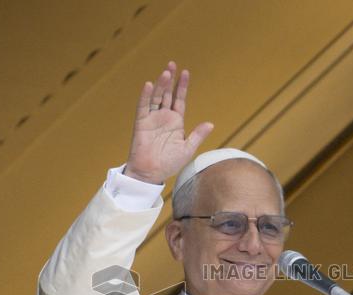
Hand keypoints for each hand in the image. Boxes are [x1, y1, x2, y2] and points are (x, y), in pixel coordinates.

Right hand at [124, 62, 213, 183]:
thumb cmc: (169, 164)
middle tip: (172, 64)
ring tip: (166, 72)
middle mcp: (164, 117)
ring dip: (161, 85)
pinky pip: (143, 106)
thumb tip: (211, 124)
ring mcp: (152, 119)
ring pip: (157, 97)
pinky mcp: (141, 123)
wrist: (151, 173)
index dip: (182, 86)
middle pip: (168, 94)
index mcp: (176, 122)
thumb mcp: (187, 149)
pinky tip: (150, 85)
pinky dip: (146, 96)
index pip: (180, 100)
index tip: (186, 72)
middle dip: (170, 79)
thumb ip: (197, 135)